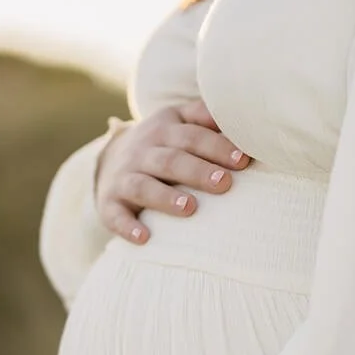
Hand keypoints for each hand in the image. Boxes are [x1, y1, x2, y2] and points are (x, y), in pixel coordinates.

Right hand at [96, 100, 249, 243]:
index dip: (217, 147)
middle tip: (224, 184)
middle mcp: (142, 150)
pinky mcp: (108, 202)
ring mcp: (123, 177)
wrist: (109, 158)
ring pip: (143, 185)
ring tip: (190, 208)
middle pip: (170, 159)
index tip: (243, 161)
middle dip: (197, 171)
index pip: (192, 135)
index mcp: (164, 128)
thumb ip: (206, 116)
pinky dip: (126, 226)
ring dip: (165, 198)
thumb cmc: (161, 143)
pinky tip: (144, 238)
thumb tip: (245, 120)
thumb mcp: (179, 120)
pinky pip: (115, 215)